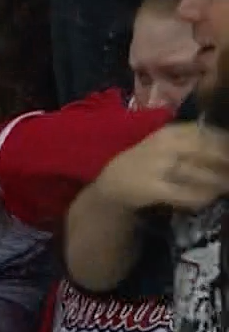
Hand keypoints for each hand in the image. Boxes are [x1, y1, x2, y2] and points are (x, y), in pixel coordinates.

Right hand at [91, 122, 228, 212]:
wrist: (113, 182)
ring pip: (199, 174)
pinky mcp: (155, 188)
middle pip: (206, 151)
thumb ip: (192, 140)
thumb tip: (225, 143)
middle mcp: (164, 146)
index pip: (205, 132)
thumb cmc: (144, 161)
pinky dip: (201, 197)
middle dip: (225, 161)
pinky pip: (186, 194)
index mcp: (168, 132)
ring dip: (219, 182)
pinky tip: (208, 199)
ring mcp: (158, 167)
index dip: (223, 141)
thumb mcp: (164, 142)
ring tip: (226, 187)